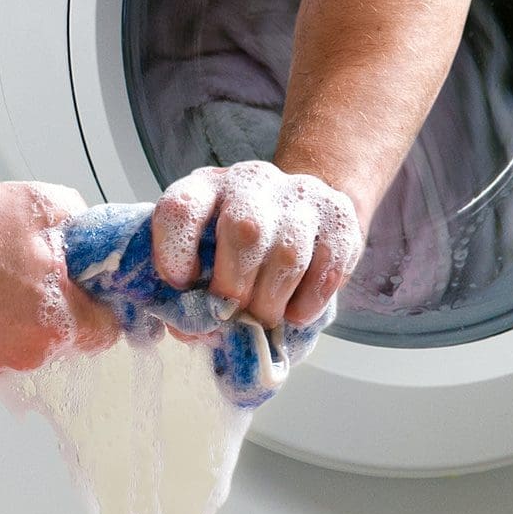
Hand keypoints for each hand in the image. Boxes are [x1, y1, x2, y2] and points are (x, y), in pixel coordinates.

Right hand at [0, 181, 117, 373]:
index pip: (108, 329)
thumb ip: (74, 220)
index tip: (97, 287)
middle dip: (63, 304)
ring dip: (24, 312)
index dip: (106, 302)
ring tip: (0, 273)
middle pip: (68, 334)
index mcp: (60, 322)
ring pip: (29, 338)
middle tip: (43, 268)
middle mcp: (30, 352)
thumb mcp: (37, 205)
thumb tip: (81, 229)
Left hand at [152, 162, 362, 329]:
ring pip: (289, 255)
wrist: (300, 213)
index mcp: (207, 188)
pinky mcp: (338, 216)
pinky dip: (308, 302)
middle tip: (230, 316)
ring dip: (271, 303)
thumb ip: (190, 292)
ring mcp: (300, 195)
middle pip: (243, 231)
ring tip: (264, 320)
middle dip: (233, 289)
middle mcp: (252, 182)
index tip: (181, 285)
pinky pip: (329, 267)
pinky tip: (295, 313)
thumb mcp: (204, 257)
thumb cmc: (238, 247)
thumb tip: (193, 331)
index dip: (174, 253)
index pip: (181, 207)